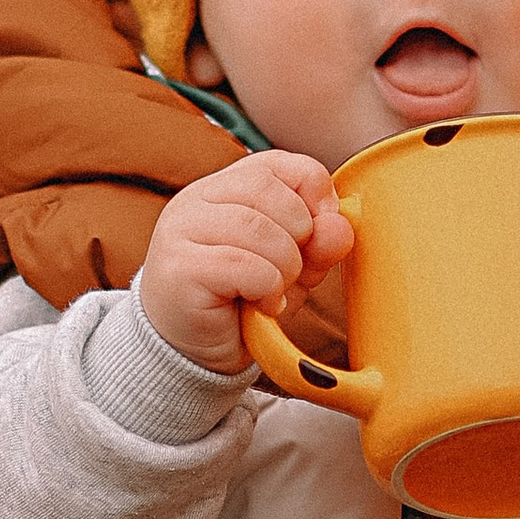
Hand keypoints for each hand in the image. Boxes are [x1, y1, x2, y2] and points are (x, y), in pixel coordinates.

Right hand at [136, 151, 354, 373]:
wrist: (193, 355)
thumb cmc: (240, 304)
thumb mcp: (291, 270)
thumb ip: (317, 245)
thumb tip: (340, 225)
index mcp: (221, 189)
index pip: (274, 163)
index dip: (311, 188)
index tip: (323, 227)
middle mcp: (194, 200)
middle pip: (265, 188)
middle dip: (299, 231)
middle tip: (294, 270)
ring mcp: (180, 231)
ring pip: (257, 228)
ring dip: (284, 266)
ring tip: (276, 291)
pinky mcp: (179, 268)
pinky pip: (244, 265)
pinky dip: (267, 288)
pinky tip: (261, 305)